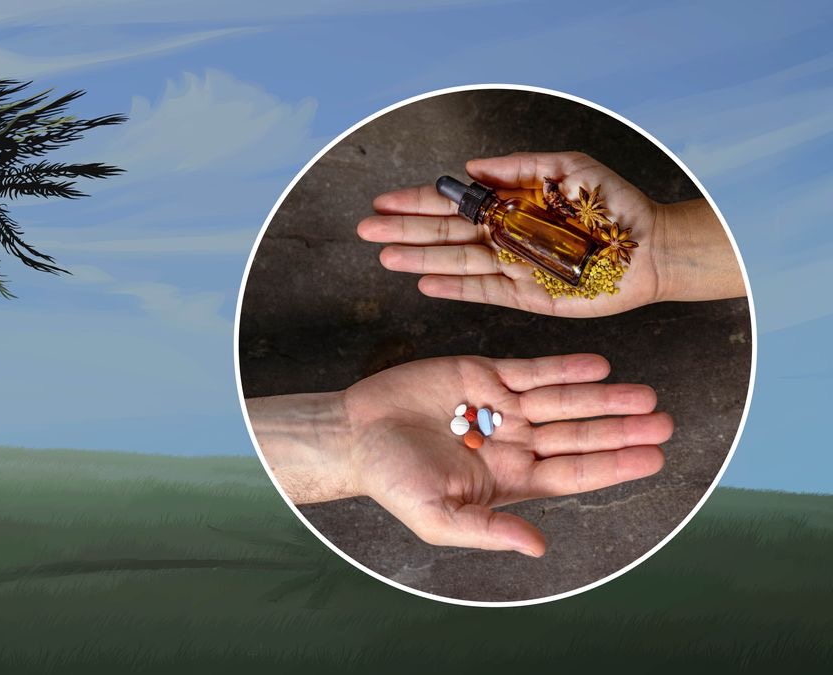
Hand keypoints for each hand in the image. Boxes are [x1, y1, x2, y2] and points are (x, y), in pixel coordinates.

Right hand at [248, 354, 671, 555]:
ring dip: (603, 397)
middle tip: (664, 421)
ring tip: (644, 394)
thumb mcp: (439, 518)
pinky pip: (531, 371)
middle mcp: (514, 442)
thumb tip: (538, 548)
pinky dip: (563, 369)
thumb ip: (489, 531)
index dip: (613, 465)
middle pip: (578, 435)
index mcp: (510, 480)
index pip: (573, 473)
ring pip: (563, 401)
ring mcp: (501, 407)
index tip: (653, 457)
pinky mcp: (483, 374)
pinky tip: (597, 366)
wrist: (354, 434)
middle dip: (620, 429)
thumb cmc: (392, 482)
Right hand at [358, 151, 742, 316]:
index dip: (417, 201)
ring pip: (455, 262)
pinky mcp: (527, 295)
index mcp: (510, 204)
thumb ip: (519, 168)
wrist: (652, 247)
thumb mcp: (567, 168)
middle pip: (444, 233)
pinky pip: (483, 290)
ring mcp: (512, 266)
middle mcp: (505, 236)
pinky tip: (425, 281)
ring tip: (384, 257)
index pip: (454, 203)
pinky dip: (454, 287)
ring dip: (418, 258)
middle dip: (404, 230)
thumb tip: (470, 169)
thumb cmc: (616, 204)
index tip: (383, 201)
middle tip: (366, 230)